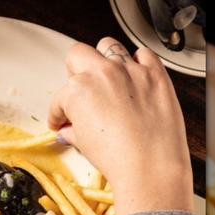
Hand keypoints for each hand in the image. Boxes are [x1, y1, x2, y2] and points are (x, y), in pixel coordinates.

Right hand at [48, 37, 193, 214]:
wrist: (150, 169)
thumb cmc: (119, 159)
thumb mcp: (84, 145)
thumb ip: (73, 131)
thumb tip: (70, 130)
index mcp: (78, 90)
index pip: (60, 97)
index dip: (58, 112)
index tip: (62, 119)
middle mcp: (102, 74)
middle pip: (78, 55)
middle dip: (74, 73)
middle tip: (79, 91)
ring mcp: (130, 70)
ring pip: (108, 46)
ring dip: (104, 59)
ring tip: (106, 78)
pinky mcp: (155, 74)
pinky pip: (144, 54)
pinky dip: (139, 62)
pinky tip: (135, 77)